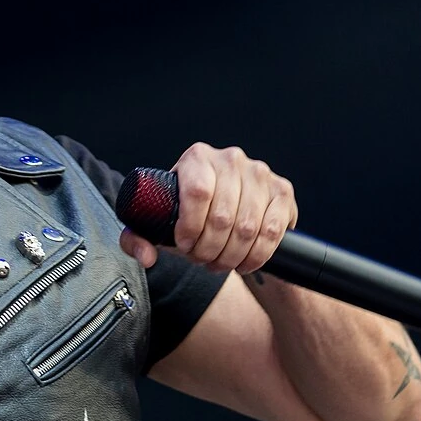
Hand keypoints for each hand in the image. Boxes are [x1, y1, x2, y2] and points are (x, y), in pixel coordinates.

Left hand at [119, 142, 296, 272]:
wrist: (224, 206)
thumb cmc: (187, 213)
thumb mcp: (157, 222)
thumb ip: (138, 239)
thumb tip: (146, 256)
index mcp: (197, 157)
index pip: (197, 192)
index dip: (191, 226)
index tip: (184, 245)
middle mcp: (230, 158)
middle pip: (223, 215)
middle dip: (210, 248)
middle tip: (201, 260)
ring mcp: (260, 173)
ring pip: (248, 227)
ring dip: (232, 255)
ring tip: (219, 263)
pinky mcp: (282, 191)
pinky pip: (272, 231)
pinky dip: (257, 255)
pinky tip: (243, 262)